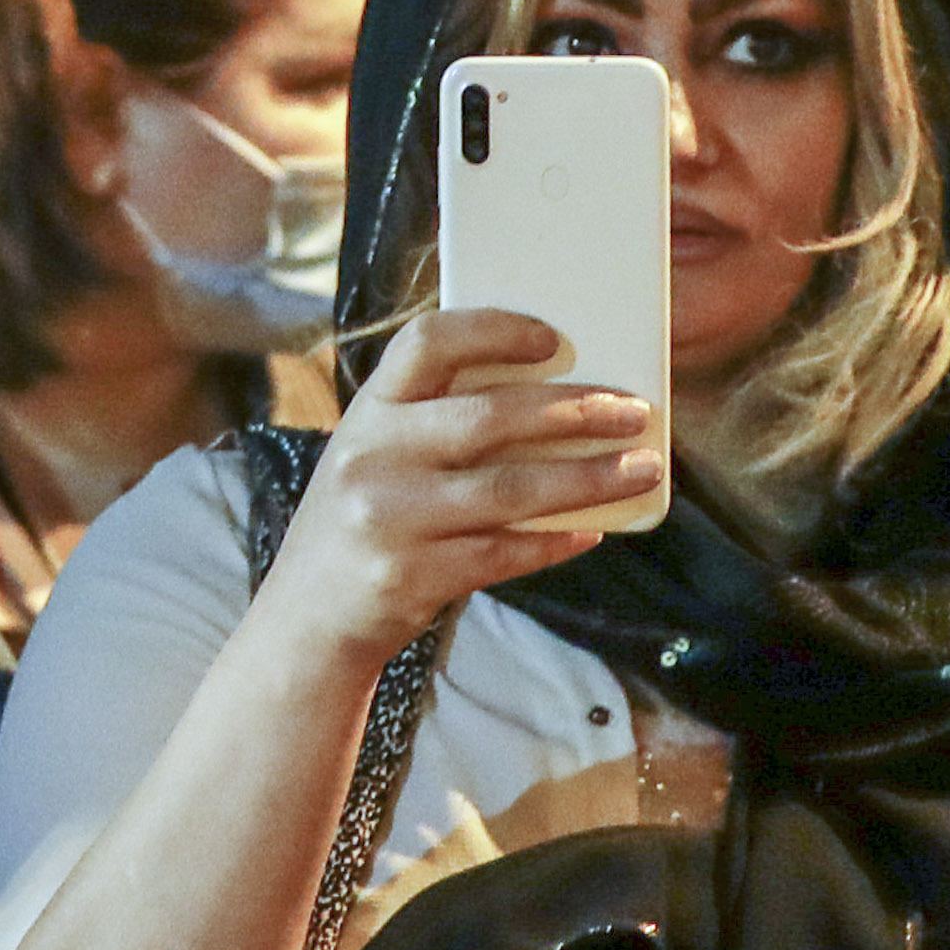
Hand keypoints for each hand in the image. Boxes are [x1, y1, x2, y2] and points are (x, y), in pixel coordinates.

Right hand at [257, 305, 662, 664]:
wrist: (307, 618)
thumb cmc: (364, 522)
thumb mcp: (377, 456)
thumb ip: (437, 427)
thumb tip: (555, 405)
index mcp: (368, 411)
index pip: (427, 343)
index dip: (493, 330)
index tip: (553, 339)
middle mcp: (372, 456)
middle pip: (489, 416)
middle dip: (574, 411)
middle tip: (632, 412)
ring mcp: (391, 519)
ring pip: (511, 489)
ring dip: (589, 478)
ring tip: (642, 470)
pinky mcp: (412, 576)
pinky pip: (504, 551)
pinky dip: (555, 540)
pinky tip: (592, 532)